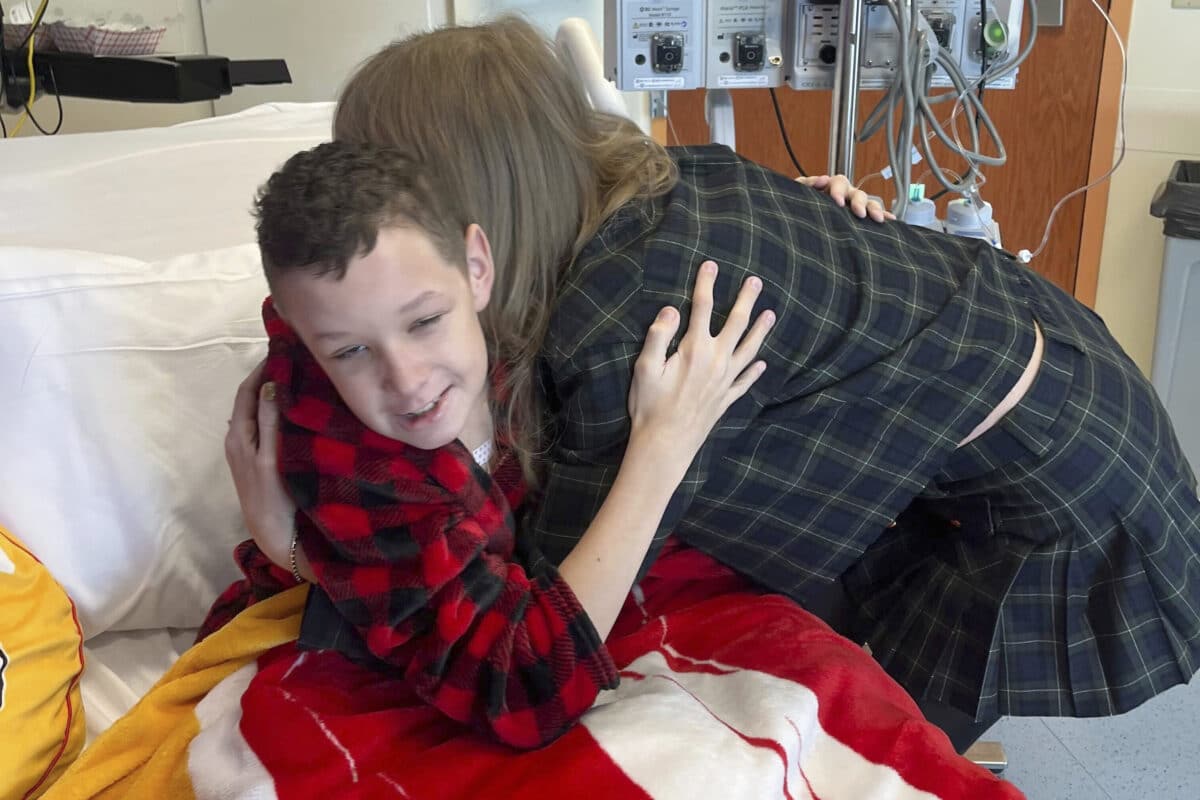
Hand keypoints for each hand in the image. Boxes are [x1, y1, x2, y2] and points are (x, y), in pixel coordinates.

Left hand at [225, 359, 296, 568]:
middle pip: (254, 397)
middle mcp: (240, 438)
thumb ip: (269, 421)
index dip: (264, 367)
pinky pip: (269, 423)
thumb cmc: (274, 498)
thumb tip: (270, 382)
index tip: (285, 347)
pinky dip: (280, 409)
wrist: (277, 537)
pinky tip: (299, 406)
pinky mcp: (263, 458)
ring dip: (277, 391)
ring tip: (301, 374)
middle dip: (271, 375)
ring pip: (262, 409)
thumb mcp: (270, 457)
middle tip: (298, 357)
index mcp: (239, 434)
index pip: (249, 389)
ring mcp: (250, 449)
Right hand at [627, 260, 773, 475]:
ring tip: (771, 314)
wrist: (665, 445)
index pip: (701, 307)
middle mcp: (716, 361)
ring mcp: (724, 381)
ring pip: (748, 349)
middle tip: (756, 281)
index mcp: (694, 349)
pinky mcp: (726, 399)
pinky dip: (754, 370)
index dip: (706, 284)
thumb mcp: (645, 368)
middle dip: (745, 300)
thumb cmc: (650, 406)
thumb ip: (658, 336)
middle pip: (736, 323)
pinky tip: (762, 364)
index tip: (711, 264)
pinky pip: (745, 381)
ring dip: (760, 330)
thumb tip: (671, 308)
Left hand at [796, 174, 893, 221]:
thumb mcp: (798, 193)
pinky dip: (883, 215)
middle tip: (859, 213)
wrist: (797, 220)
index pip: (838, 182)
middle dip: (859, 202)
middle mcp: (845, 194)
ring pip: (868, 202)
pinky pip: (874, 213)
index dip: (838, 190)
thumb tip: (823, 179)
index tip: (836, 202)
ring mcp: (854, 205)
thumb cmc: (798, 204)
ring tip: (877, 218)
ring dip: (874, 208)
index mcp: (831, 186)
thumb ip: (806, 184)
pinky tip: (890, 220)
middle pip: (857, 193)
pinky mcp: (859, 218)